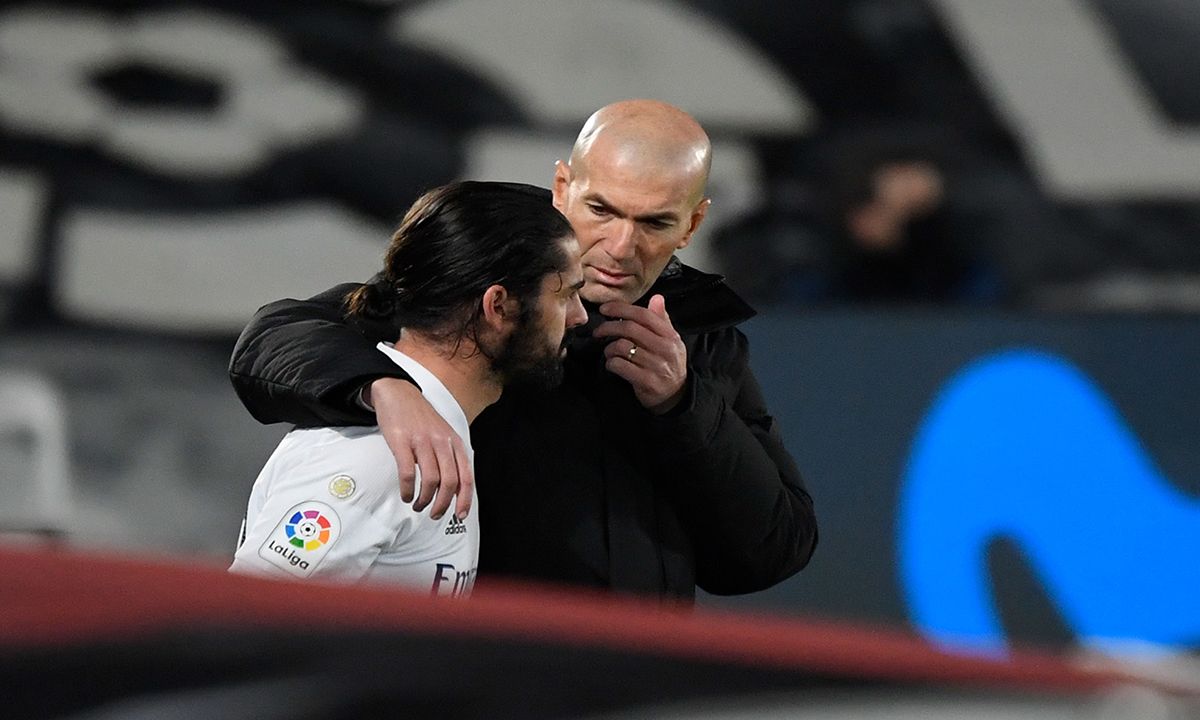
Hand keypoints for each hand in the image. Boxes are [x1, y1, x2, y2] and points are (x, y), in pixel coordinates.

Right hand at [365, 377, 473, 519]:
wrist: (398, 393)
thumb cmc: (421, 419)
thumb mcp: (443, 434)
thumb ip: (450, 457)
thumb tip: (455, 489)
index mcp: (454, 442)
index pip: (466, 476)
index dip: (465, 499)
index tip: (460, 515)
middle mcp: (442, 442)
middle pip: (449, 482)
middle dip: (442, 505)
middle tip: (434, 514)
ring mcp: (422, 441)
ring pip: (430, 480)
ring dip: (424, 500)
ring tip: (418, 504)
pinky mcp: (401, 442)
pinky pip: (407, 473)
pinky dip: (408, 489)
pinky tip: (406, 494)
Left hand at [594, 294, 687, 413]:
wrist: (676, 395)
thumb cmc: (668, 363)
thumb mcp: (671, 340)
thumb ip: (662, 319)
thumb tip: (657, 297)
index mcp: (670, 335)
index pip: (644, 315)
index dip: (621, 309)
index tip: (605, 309)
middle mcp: (665, 349)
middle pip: (630, 329)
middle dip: (608, 327)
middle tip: (598, 331)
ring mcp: (656, 366)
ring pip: (622, 347)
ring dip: (609, 348)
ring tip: (608, 351)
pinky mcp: (647, 381)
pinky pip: (620, 366)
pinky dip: (611, 363)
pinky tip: (612, 364)